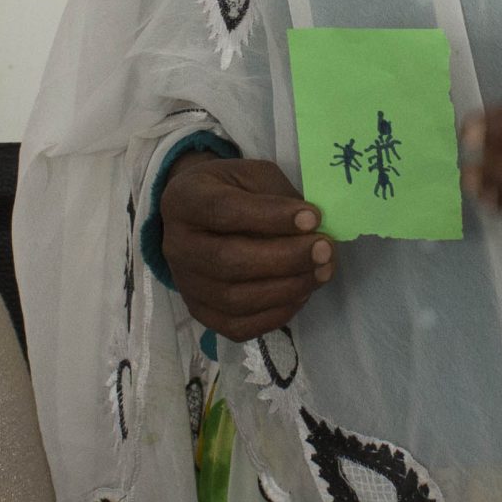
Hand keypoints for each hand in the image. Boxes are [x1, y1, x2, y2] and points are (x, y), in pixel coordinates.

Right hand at [159, 153, 334, 339]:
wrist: (201, 216)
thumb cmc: (232, 190)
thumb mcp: (253, 175)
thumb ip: (279, 196)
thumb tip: (312, 228)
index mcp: (185, 200)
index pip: (224, 211)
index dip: (271, 217)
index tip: (313, 217)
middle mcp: (176, 245)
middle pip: (229, 261)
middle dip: (286, 258)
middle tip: (325, 249)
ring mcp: (186, 284)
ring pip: (235, 299)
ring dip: (288, 288)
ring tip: (322, 270)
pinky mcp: (200, 312)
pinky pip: (238, 326)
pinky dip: (276, 314)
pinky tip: (302, 293)